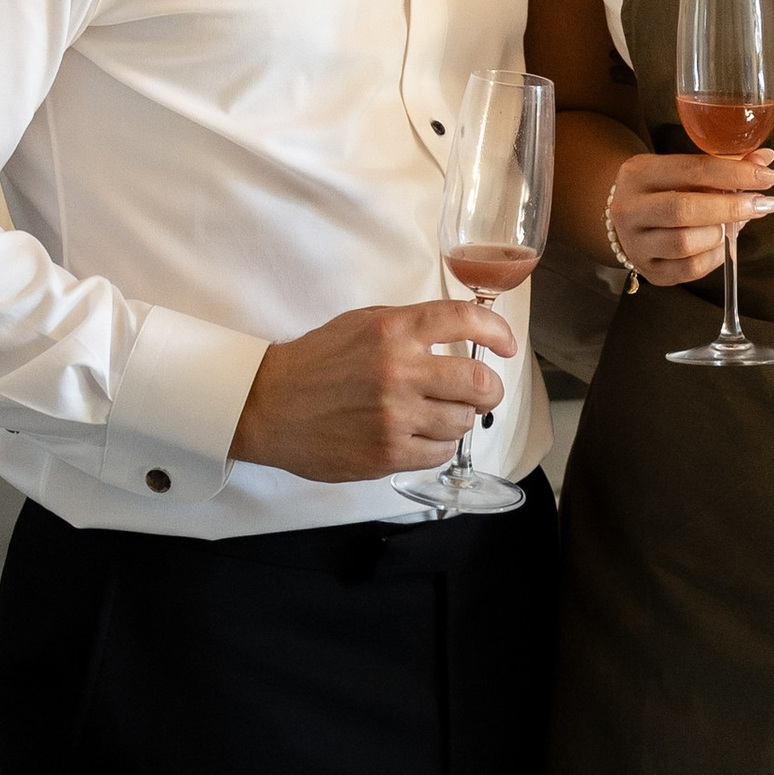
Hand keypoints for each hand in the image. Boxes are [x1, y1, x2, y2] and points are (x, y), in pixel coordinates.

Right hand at [231, 300, 516, 481]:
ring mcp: (394, 416)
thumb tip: (461, 334)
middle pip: (478, 382)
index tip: (506, 346)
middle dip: (490, 389)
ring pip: (463, 422)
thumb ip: (411, 326)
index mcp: (394, 331)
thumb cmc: (315, 362)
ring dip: (461, 418)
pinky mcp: (387, 453)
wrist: (267, 405)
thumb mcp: (363, 323)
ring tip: (442, 414)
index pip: (465, 321)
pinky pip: (439, 453)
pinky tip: (422, 435)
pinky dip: (439, 445)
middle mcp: (399, 371)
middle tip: (484, 391)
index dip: (497, 333)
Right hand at [608, 150, 773, 286]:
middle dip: (731, 207)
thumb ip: (725, 164)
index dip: (736, 173)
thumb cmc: (665, 190)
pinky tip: (723, 244)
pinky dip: (716, 256)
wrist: (629, 220)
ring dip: (721, 233)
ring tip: (735, 223)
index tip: (770, 177)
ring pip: (685, 243)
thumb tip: (766, 159)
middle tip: (764, 204)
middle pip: (685, 209)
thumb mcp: (684, 169)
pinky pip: (691, 269)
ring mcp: (636, 244)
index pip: (693, 170)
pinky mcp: (650, 271)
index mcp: (639, 173)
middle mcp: (630, 209)